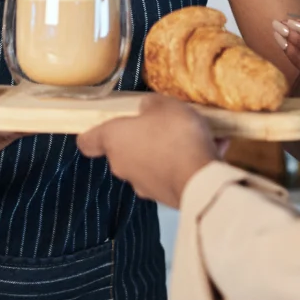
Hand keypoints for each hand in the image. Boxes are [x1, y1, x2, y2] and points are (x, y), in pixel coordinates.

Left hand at [77, 95, 217, 207]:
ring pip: (151, 162)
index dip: (92, 133)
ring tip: (195, 135)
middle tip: (164, 123)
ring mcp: (142, 184)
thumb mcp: (165, 104)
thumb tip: (146, 109)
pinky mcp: (164, 195)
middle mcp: (122, 165)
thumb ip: (151, 104)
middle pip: (125, 149)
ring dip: (167, 151)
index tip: (100, 126)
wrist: (198, 179)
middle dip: (143, 137)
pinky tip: (210, 148)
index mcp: (114, 140)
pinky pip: (172, 173)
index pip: (88, 141)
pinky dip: (185, 162)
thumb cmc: (175, 136)